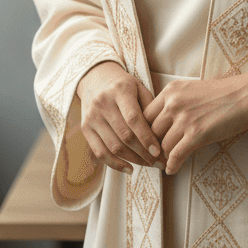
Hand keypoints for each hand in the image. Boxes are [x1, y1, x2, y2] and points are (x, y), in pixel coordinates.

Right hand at [76, 61, 165, 175]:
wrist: (95, 78)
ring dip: (132, 160)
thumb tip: (163, 134)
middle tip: (159, 162)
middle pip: (124, 135)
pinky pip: (99, 152)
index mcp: (120, 90)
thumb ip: (150, 108)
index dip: (146, 137)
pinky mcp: (85, 128)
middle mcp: (103, 103)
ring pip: (113, 146)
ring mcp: (92, 117)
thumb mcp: (139, 88)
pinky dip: (115, 164)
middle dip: (143, 153)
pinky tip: (129, 169)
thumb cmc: (124, 86)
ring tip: (148, 165)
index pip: (133, 118)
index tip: (158, 151)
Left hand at [143, 72, 247, 175]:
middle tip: (154, 157)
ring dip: (163, 158)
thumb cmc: (221, 93)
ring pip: (162, 146)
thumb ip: (173, 103)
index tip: (149, 142)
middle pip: (151, 132)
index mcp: (170, 91)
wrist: (245, 95)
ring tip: (165, 164)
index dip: (145, 132)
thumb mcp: (190, 90)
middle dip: (152, 147)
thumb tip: (160, 124)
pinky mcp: (197, 134)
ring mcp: (184, 119)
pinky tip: (172, 169)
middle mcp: (173, 104)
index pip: (145, 116)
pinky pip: (176, 155)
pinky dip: (172, 165)